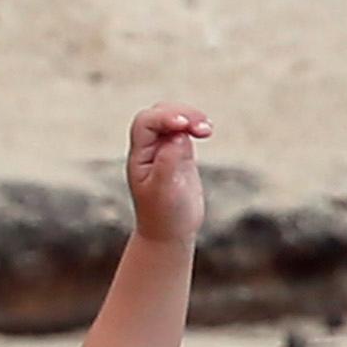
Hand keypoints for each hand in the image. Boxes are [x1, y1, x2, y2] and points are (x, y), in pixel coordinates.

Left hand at [125, 106, 213, 244]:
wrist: (169, 233)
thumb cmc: (163, 214)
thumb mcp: (164, 191)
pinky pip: (185, 130)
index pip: (145, 123)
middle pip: (160, 114)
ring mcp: (164, 149)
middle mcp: (149, 149)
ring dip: (191, 117)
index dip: (164, 118)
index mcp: (139, 156)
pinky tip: (206, 130)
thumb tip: (178, 137)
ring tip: (207, 130)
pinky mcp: (180, 153)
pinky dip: (196, 125)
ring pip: (174, 118)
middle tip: (203, 129)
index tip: (183, 126)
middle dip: (182, 114)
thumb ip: (168, 163)